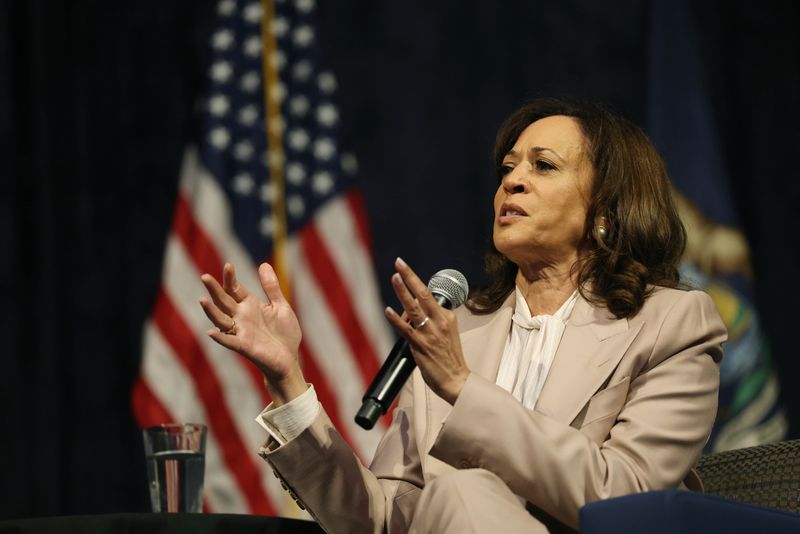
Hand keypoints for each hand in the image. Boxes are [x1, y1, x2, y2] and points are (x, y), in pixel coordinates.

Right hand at [199, 262, 306, 404]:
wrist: (289, 358)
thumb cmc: (284, 333)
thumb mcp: (281, 306)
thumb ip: (271, 287)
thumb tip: (263, 264)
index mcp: (250, 305)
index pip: (234, 289)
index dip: (230, 278)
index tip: (228, 265)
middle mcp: (241, 317)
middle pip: (224, 301)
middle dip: (214, 289)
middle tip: (204, 277)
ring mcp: (241, 332)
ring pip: (221, 320)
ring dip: (211, 311)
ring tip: (202, 299)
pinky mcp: (245, 347)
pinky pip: (230, 342)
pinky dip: (221, 338)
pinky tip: (211, 332)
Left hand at [384, 258, 469, 404]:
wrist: (456, 380)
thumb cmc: (449, 358)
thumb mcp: (447, 332)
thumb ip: (434, 319)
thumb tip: (414, 310)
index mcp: (447, 317)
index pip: (429, 295)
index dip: (415, 282)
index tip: (404, 268)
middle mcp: (439, 322)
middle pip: (424, 294)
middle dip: (410, 276)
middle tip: (399, 263)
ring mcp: (429, 333)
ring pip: (414, 308)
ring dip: (402, 291)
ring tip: (394, 278)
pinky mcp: (420, 345)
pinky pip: (406, 329)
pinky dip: (395, 319)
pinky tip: (387, 310)